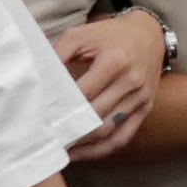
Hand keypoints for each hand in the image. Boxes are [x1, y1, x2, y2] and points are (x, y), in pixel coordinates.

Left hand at [54, 9, 167, 160]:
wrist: (149, 33)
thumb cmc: (109, 35)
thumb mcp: (80, 35)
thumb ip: (56, 54)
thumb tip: (36, 80)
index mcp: (115, 61)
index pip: (82, 94)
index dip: (60, 108)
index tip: (39, 118)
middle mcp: (131, 81)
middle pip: (94, 117)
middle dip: (68, 129)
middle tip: (44, 137)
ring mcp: (141, 98)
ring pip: (107, 132)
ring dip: (81, 144)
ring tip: (58, 148)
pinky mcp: (145, 109)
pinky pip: (122, 138)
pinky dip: (100, 150)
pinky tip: (81, 152)